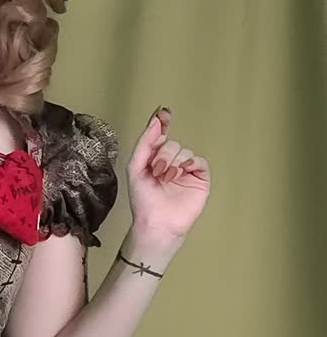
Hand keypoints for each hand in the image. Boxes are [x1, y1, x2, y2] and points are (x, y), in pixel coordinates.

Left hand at [126, 108, 210, 248]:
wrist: (157, 223)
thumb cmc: (144, 201)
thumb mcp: (136, 168)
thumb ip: (144, 143)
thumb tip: (156, 121)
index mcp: (154, 160)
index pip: (161, 136)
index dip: (162, 122)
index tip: (164, 114)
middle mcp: (170, 163)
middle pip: (172, 144)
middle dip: (164, 154)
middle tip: (157, 171)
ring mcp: (185, 171)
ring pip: (184, 151)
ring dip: (174, 162)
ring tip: (167, 178)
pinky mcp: (199, 179)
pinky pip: (200, 162)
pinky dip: (191, 163)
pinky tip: (182, 171)